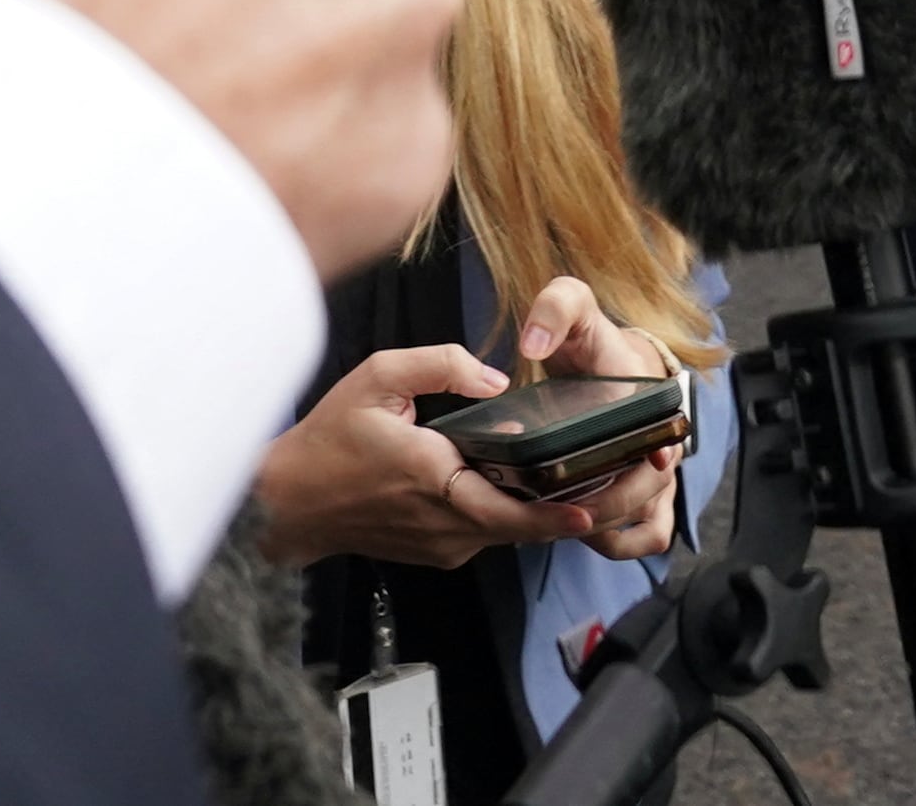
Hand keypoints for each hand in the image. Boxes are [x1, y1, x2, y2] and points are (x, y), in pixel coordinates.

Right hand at [254, 279, 684, 570]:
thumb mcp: (377, 376)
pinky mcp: (439, 551)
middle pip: (526, 527)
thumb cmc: (329, 439)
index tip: (596, 507)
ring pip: (511, 531)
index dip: (555, 513)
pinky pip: (489, 532)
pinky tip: (535, 486)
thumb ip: (440, 364)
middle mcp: (444, 523)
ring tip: (594, 480)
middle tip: (627, 488)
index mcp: (432, 479)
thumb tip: (496, 378)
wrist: (288, 503)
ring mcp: (443, 544)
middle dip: (580, 510)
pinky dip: (516, 513)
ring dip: (548, 511)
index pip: (507, 508)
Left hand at [506, 273, 690, 557]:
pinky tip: (582, 533)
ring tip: (562, 520)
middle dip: (606, 504)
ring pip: (649, 523)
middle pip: (648, 491)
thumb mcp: (572, 305)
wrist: (605, 361)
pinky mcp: (647, 497)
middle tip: (558, 505)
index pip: (663, 434)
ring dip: (610, 528)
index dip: (655, 453)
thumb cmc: (590, 340)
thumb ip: (555, 309)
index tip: (649, 462)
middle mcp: (662, 442)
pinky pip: (649, 536)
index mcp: (649, 399)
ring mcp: (657, 475)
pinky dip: (621, 543)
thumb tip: (535, 344)